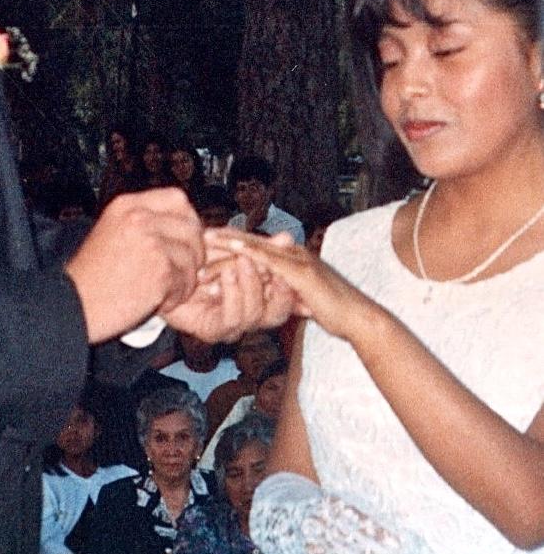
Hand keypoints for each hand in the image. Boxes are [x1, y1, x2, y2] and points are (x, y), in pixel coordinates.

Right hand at [66, 188, 203, 343]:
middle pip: (191, 225)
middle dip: (194, 250)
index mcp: (126, 206)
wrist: (71, 306)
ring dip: (185, 278)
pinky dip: (178, 296)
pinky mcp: (159, 269)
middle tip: (184, 269)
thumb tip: (177, 228)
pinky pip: (186, 281)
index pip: (176, 199)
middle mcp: (140, 218)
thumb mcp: (109, 233)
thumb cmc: (88, 279)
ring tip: (167, 291)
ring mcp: (151, 242)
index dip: (187, 220)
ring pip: (191, 256)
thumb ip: (140, 225)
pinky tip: (161, 302)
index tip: (185, 238)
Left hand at [203, 230, 297, 328]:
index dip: (292, 289)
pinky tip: (226, 276)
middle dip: (277, 292)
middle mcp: (250, 315)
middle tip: (269, 266)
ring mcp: (232, 325)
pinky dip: (231, 295)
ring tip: (241, 262)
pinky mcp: (211, 330)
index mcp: (261, 296)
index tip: (291, 273)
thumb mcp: (235, 247)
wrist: (167, 265)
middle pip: (277, 315)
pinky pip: (229, 319)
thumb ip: (261, 246)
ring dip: (249, 286)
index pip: (287, 300)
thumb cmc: (202, 256)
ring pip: (253, 315)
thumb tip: (288, 238)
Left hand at [206, 230, 371, 342]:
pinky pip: (271, 260)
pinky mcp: (301, 272)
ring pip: (257, 247)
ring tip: (205, 242)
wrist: (357, 317)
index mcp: (289, 257)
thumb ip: (283, 291)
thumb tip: (268, 294)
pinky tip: (233, 252)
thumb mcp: (300, 298)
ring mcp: (297, 260)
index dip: (230, 242)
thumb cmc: (331, 309)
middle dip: (223, 239)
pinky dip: (251, 253)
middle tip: (196, 236)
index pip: (254, 245)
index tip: (204, 241)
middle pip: (251, 241)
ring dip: (230, 245)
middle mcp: (292, 253)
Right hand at [301, 496, 404, 553]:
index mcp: (325, 506)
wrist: (283, 522)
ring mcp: (312, 549)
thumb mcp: (338, 503)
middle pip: (354, 544)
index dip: (378, 532)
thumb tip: (407, 515)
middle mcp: (317, 527)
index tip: (399, 544)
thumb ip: (368, 510)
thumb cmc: (323, 511)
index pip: (356, 520)